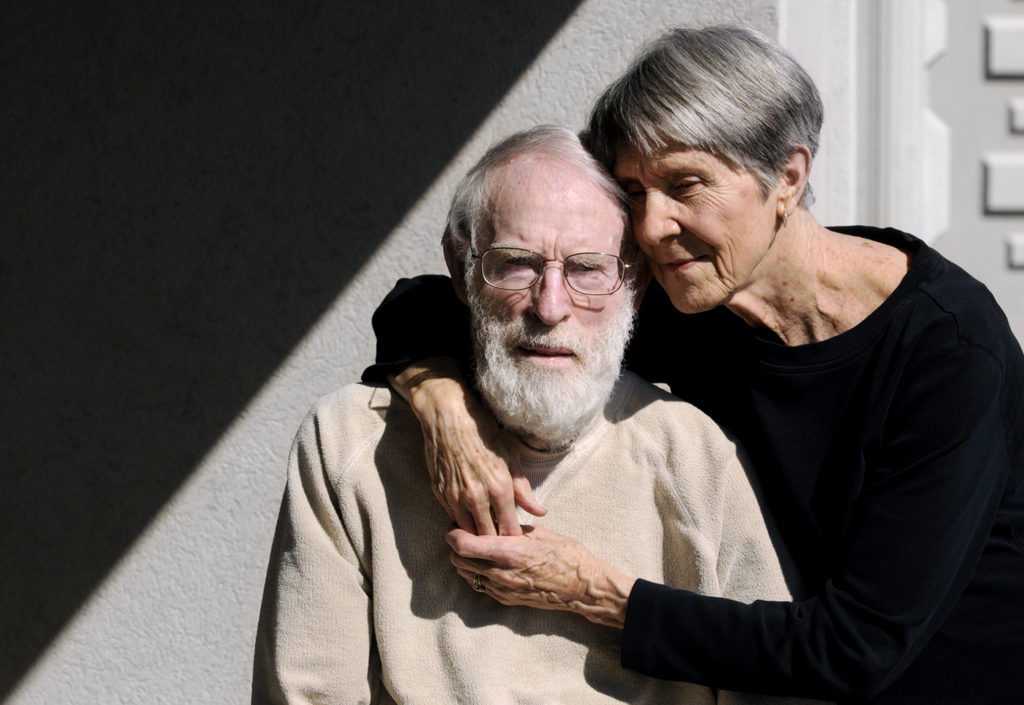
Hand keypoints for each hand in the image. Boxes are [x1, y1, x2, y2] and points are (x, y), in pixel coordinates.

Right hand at [390, 358, 546, 535]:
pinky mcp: (440, 494)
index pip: (509, 532)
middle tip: (502, 543)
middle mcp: (476, 498)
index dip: (514, 540)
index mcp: (499, 489)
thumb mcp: (512, 456)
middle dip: (496, 543)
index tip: (518, 542)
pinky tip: (470, 516)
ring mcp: (455, 497)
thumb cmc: (485, 432)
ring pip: (468, 532)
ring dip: (477, 534)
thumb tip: (540, 512)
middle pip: (488, 538)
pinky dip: (462, 521)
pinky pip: (453, 518)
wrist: (448, 417)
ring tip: (486, 533)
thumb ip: (524, 489)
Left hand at [447, 525, 634, 627]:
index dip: (453, 534)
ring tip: (475, 547)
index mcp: (509, 552)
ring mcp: (502, 590)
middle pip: (458, 560)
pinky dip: (476, 573)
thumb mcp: (540, 533)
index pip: (463, 545)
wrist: (583, 588)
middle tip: (463, 533)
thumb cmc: (567, 555)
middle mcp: (501, 574)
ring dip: (464, 560)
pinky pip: (480, 586)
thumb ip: (513, 528)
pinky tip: (488, 562)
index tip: (455, 524)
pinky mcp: (506, 600)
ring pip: (465, 574)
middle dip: (454, 546)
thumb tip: (496, 520)